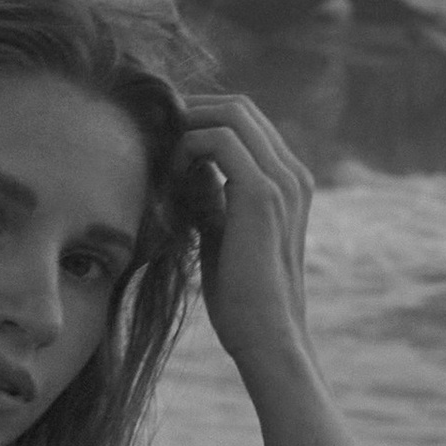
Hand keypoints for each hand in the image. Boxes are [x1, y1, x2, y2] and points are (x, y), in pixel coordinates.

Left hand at [178, 93, 314, 373]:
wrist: (266, 338)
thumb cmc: (241, 297)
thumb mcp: (221, 234)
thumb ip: (211, 197)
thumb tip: (186, 170)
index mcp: (288, 182)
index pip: (245, 123)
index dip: (201, 119)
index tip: (162, 137)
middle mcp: (292, 173)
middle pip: (238, 107)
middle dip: (190, 111)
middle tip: (152, 132)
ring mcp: (282, 180)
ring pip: (231, 113)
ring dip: (186, 124)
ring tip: (158, 152)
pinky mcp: (263, 193)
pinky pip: (219, 139)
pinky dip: (187, 146)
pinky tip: (168, 175)